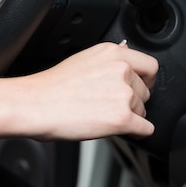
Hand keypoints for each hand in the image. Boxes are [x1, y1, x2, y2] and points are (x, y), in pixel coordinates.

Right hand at [18, 42, 158, 140]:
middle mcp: (122, 70)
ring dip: (130, 117)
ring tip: (104, 116)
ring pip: (143, 111)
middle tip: (111, 106)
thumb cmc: (52, 86)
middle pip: (145, 91)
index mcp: (114, 53)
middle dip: (133, 101)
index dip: (145, 80)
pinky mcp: (123, 118)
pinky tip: (122, 131)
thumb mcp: (85, 58)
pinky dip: (137, 133)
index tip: (141, 86)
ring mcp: (124, 94)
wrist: (35, 104)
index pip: (150, 66)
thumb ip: (110, 59)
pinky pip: (145, 130)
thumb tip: (127, 55)